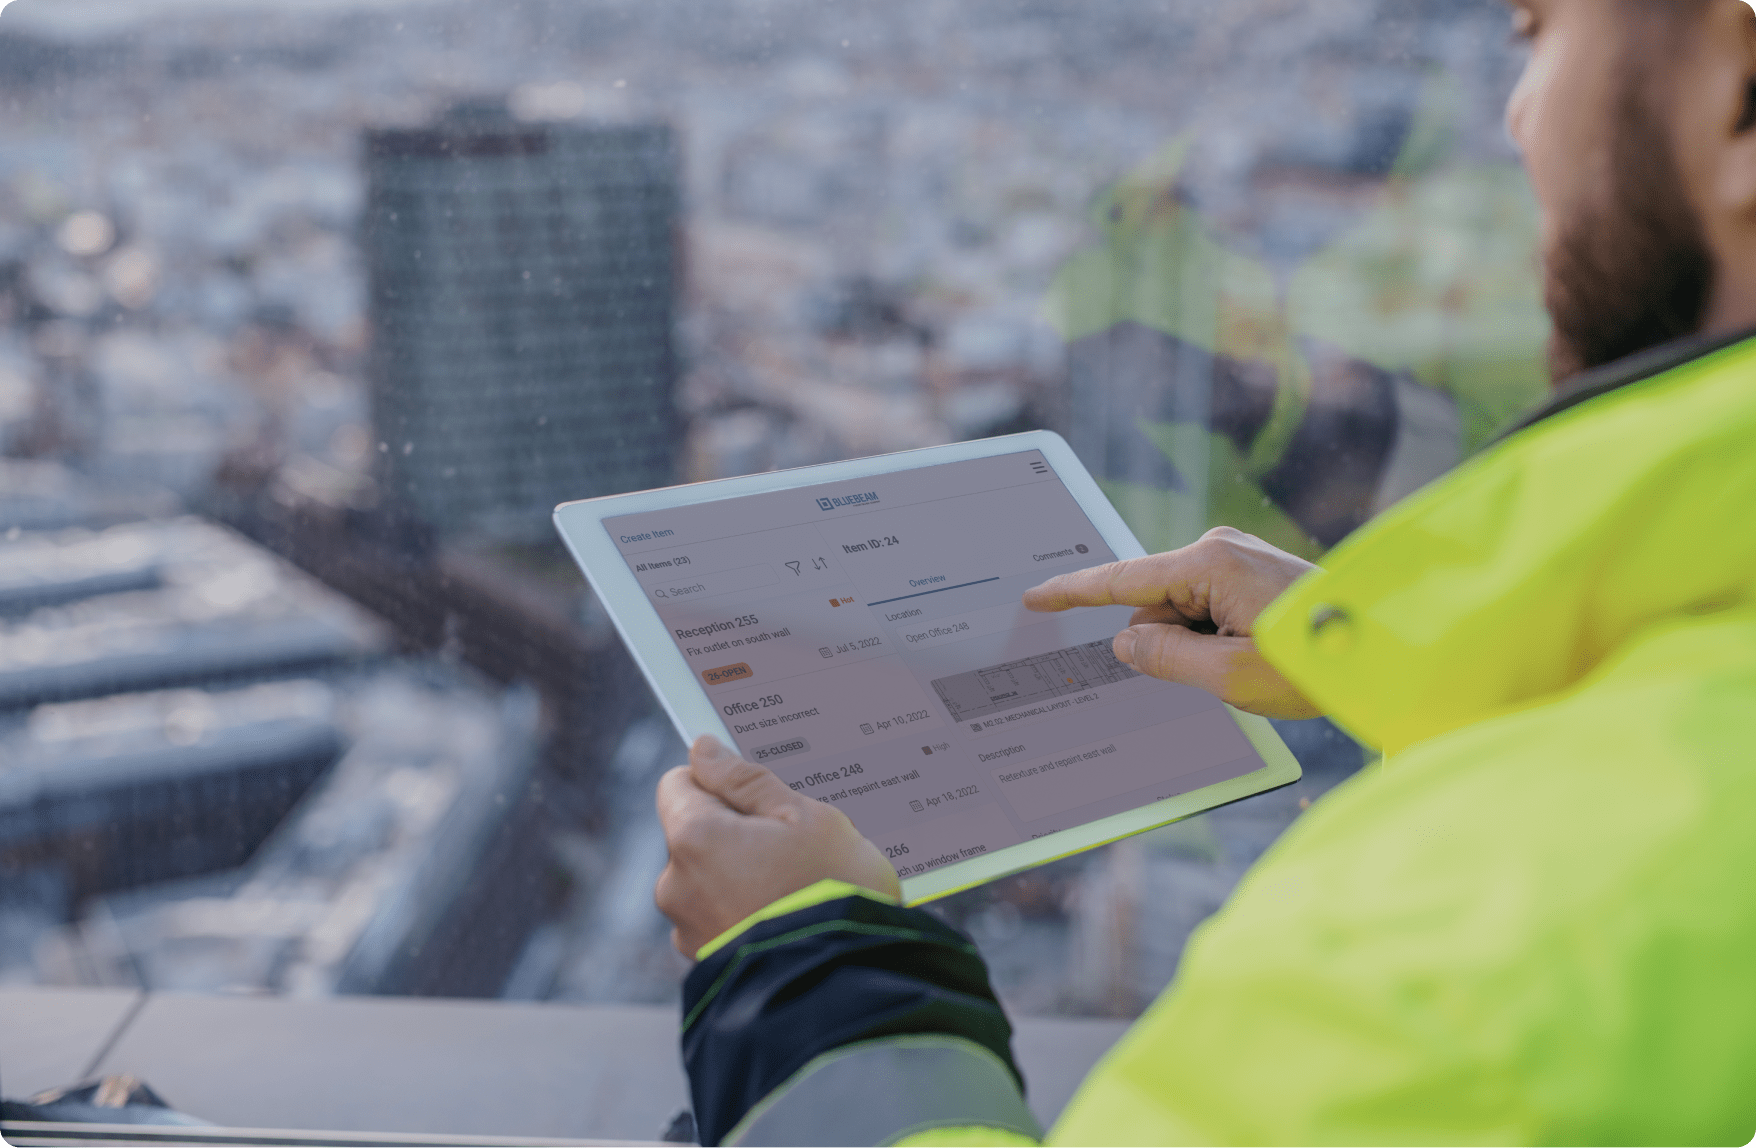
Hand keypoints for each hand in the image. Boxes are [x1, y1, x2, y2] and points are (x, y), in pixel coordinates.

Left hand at [655, 736, 900, 957]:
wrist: (846, 987)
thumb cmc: (833, 892)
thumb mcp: (805, 817)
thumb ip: (747, 780)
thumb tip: (704, 750)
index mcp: (693, 838)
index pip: (678, 783)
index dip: (719, 782)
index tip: (759, 796)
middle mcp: (674, 885)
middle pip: (695, 833)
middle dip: (736, 833)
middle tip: (793, 847)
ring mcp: (687, 930)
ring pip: (708, 878)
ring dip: (742, 876)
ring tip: (797, 889)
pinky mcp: (706, 963)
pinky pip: (720, 918)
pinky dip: (746, 913)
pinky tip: (787, 918)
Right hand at [1023, 526, 1322, 719]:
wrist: (1386, 650)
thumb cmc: (1314, 662)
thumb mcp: (1227, 675)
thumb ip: (1164, 658)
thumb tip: (1127, 641)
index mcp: (1209, 563)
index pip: (1121, 580)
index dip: (1074, 593)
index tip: (1035, 597)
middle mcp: (1220, 548)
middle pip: (1156, 605)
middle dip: (1168, 644)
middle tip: (1220, 674)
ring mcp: (1239, 558)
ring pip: (1183, 612)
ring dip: (1199, 646)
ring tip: (1253, 665)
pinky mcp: (1254, 572)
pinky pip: (1208, 608)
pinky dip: (1215, 637)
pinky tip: (1252, 656)